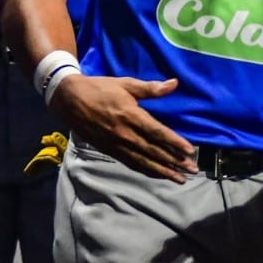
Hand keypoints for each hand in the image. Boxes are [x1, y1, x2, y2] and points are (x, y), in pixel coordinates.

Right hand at [48, 75, 195, 181]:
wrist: (70, 99)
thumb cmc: (99, 88)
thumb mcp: (125, 84)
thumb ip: (150, 88)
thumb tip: (174, 84)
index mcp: (130, 115)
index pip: (157, 132)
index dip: (175, 143)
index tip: (190, 151)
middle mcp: (125, 134)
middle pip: (154, 151)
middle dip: (174, 162)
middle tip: (192, 170)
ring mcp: (117, 144)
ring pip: (144, 162)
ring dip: (163, 171)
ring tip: (180, 179)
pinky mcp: (110, 150)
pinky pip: (131, 163)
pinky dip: (147, 171)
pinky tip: (158, 174)